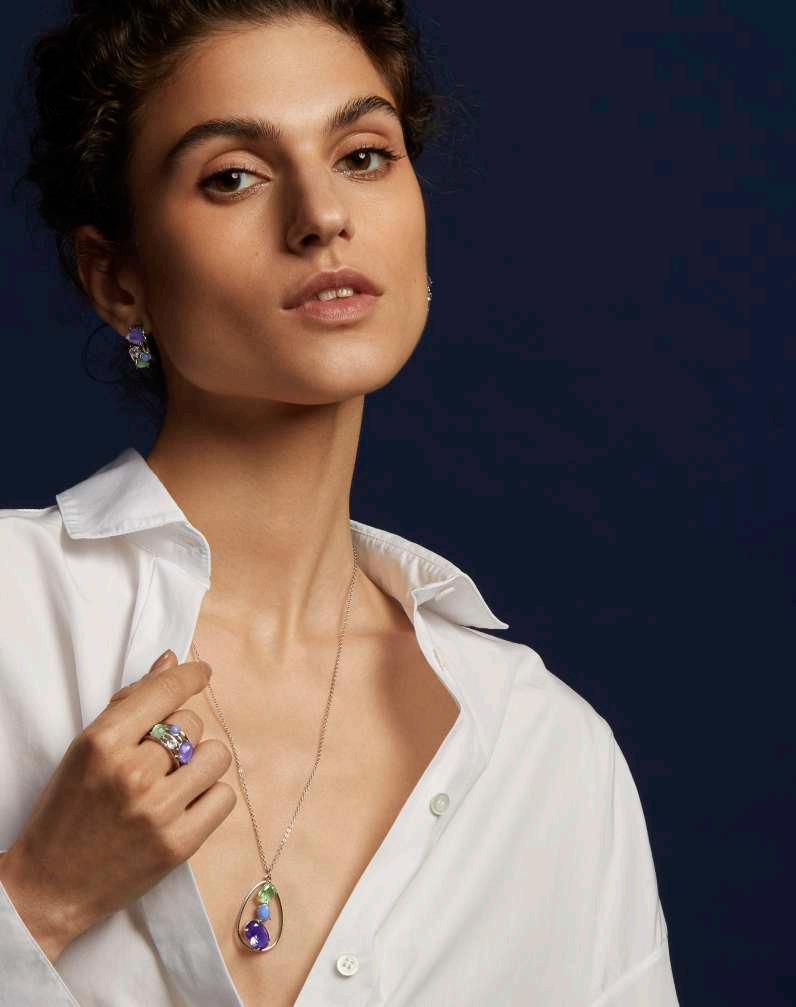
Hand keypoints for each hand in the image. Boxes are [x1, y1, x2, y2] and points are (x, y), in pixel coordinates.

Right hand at [0, 649, 235, 961]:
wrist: (49, 886)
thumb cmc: (66, 810)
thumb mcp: (85, 749)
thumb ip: (130, 703)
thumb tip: (170, 661)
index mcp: (103, 742)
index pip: (165, 691)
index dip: (190, 675)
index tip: (201, 672)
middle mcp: (133, 773)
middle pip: (193, 722)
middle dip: (181, 733)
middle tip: (159, 757)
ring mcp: (158, 810)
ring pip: (216, 755)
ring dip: (201, 762)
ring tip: (176, 779)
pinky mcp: (178, 844)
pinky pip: (224, 797)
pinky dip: (210, 798)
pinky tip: (186, 805)